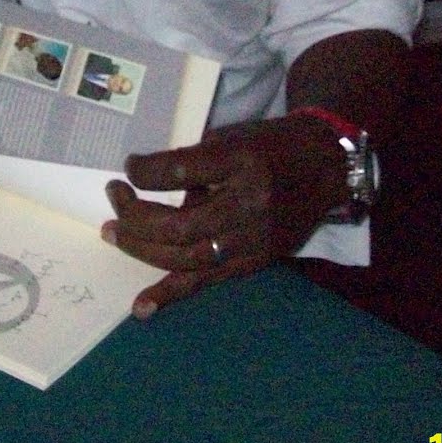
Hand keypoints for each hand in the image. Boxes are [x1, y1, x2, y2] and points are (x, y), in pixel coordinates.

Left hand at [103, 114, 345, 318]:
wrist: (329, 167)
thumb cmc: (275, 145)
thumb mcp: (235, 136)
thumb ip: (196, 161)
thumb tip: (150, 180)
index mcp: (243, 162)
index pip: (183, 171)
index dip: (146, 172)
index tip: (128, 168)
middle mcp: (249, 205)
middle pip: (179, 224)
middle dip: (136, 216)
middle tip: (113, 197)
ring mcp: (252, 240)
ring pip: (185, 257)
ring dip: (141, 248)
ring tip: (113, 233)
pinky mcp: (254, 262)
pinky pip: (206, 281)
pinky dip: (170, 294)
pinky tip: (141, 306)